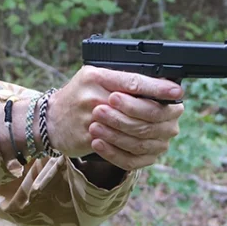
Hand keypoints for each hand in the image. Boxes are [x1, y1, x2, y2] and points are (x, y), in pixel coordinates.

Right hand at [46, 67, 183, 168]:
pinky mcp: (88, 138)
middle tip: (174, 113)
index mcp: (97, 76)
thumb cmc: (77, 97)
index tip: (177, 91)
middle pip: (138, 109)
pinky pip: (118, 148)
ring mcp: (90, 118)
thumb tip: (158, 85)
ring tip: (156, 130)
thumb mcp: (95, 79)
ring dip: (148, 132)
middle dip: (158, 113)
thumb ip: (120, 80)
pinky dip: (131, 149)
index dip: (158, 88)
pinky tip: (138, 145)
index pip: (134, 81)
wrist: (49, 120)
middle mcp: (93, 95)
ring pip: (132, 130)